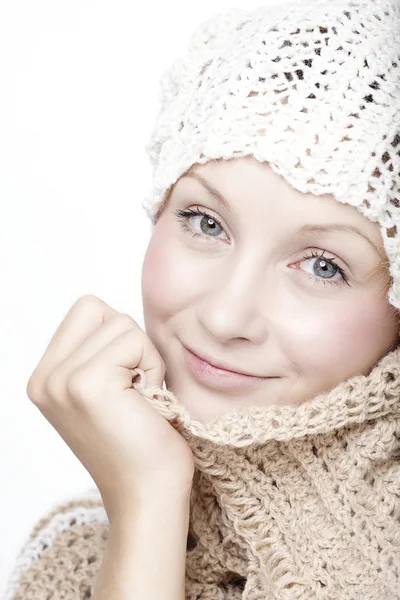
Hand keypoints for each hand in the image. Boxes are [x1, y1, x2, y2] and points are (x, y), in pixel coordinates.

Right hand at [26, 294, 194, 521]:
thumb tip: (112, 317)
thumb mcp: (105, 389)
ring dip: (144, 357)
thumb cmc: (140, 441)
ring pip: (120, 322)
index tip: (124, 381)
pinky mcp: (87, 385)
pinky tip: (145, 402)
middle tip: (134, 388)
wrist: (149, 494)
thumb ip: (96, 352)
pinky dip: (151, 366)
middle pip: (99, 309)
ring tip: (139, 398)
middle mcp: (44, 379)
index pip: (87, 310)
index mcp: (45, 378)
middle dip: (129, 341)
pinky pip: (134, 341)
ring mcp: (61, 381)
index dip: (118, 337)